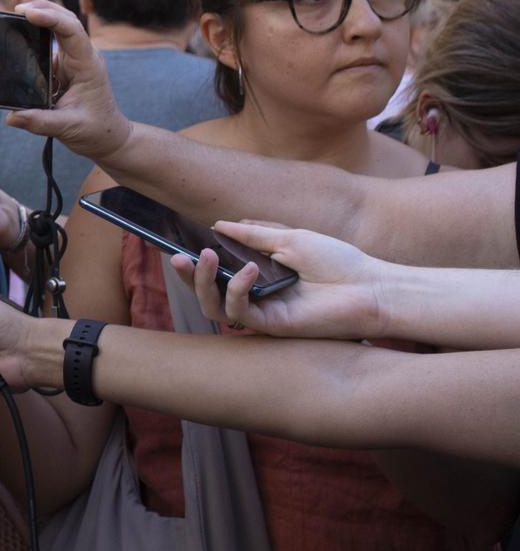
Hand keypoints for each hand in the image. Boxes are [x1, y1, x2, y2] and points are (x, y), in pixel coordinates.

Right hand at [2, 1, 133, 161]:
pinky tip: (18, 35)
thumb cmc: (96, 130)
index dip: (50, 17)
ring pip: (58, 29)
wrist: (108, 138)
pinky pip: (49, 46)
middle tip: (17, 8)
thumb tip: (12, 116)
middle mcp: (81, 57)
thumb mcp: (69, 127)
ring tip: (14, 15)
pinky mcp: (63, 68)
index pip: (72, 31)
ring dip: (39, 18)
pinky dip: (34, 36)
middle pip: (66, 20)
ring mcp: (73, 61)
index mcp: (88, 65)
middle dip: (43, 8)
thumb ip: (40, 122)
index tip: (27, 13)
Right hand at [167, 221, 386, 339]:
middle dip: (189, 276)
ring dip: (204, 282)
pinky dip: (238, 289)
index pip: (217, 272)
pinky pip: (240, 313)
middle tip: (179, 256)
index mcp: (258, 274)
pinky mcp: (272, 325)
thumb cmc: (339, 262)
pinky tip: (250, 270)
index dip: (196, 262)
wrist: (371, 287)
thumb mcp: (291, 238)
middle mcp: (255, 296)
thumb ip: (254, 234)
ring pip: (214, 307)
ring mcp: (262, 312)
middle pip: (206, 293)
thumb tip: (220, 225)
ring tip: (205, 257)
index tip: (181, 245)